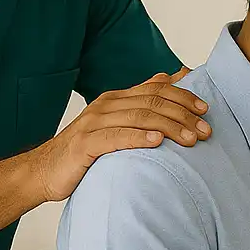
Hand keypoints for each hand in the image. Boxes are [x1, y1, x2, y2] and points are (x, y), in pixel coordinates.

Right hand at [30, 69, 209, 201]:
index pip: (156, 90)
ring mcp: (94, 123)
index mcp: (115, 99)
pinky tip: (156, 141)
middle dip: (183, 115)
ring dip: (169, 127)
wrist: (44, 171)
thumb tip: (169, 77)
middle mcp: (106, 106)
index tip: (205, 110)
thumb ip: (140, 102)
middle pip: (151, 102)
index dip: (183, 97)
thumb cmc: (85, 151)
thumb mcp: (115, 124)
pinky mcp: (84, 144)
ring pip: (138, 117)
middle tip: (205, 130)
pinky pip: (115, 137)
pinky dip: (138, 137)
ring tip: (190, 139)